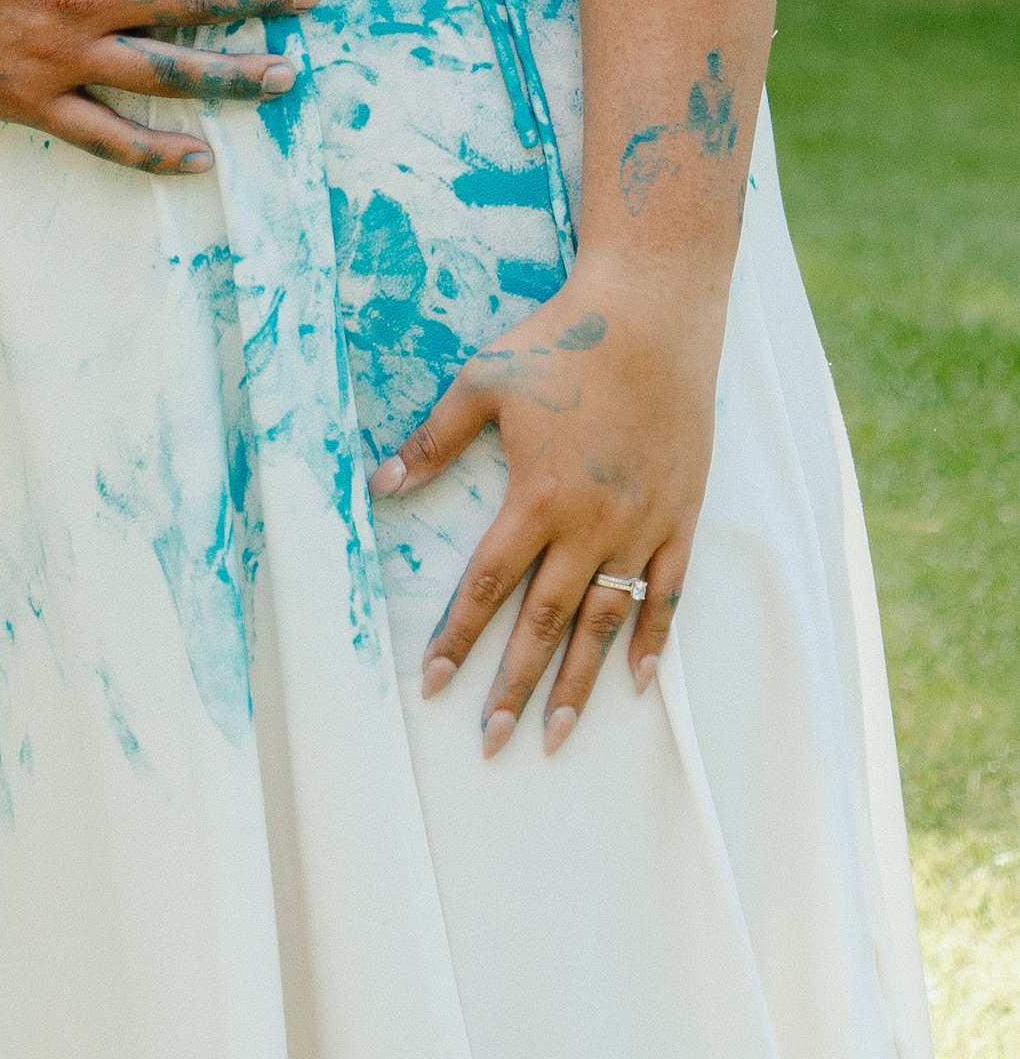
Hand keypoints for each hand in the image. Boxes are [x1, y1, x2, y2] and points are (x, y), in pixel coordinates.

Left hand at [371, 258, 722, 752]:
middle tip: (492, 741)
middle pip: (546, 624)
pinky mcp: (680, 519)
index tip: (435, 684)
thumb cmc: (562, 343)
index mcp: (537, 496)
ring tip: (555, 736)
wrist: (652, 317)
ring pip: (606, 624)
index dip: (459, 638)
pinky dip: (652, 642)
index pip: (487, 585)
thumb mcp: (482, 382)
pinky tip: (636, 683)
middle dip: (513, 685)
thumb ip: (432, 441)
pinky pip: (667, 596)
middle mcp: (590, 526)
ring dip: (580, 686)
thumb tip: (379, 485)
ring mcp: (641, 528)